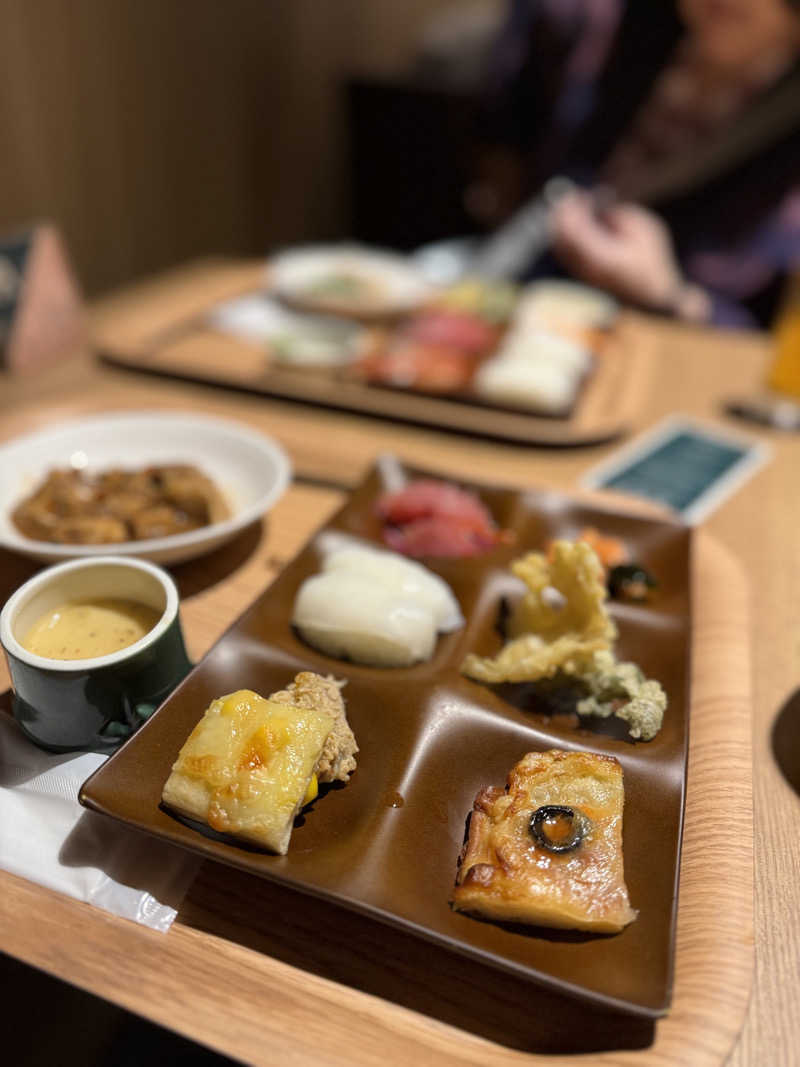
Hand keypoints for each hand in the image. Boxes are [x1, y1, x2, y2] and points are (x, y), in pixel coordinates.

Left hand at [550, 191, 710, 319]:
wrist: (652, 300)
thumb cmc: (652, 263)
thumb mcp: (643, 230)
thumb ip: (617, 215)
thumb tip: (596, 208)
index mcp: (602, 258)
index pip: (575, 230)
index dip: (572, 209)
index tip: (576, 194)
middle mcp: (586, 269)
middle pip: (562, 239)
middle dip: (562, 216)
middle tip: (568, 199)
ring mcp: (582, 276)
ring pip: (561, 247)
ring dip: (563, 226)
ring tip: (574, 209)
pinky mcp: (582, 278)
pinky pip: (566, 254)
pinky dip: (567, 237)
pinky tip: (577, 226)